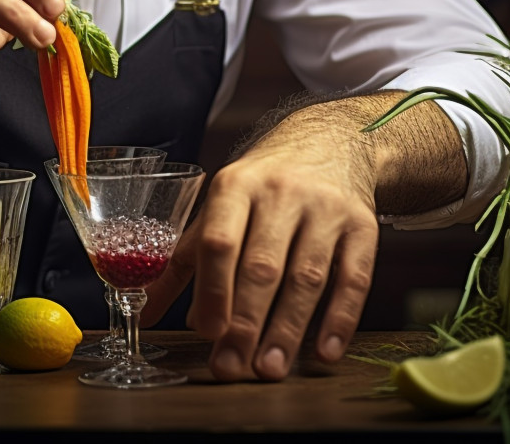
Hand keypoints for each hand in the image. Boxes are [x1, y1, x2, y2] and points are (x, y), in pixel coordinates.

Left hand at [143, 113, 379, 381]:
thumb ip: (185, 260)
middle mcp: (281, 192)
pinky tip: (324, 352)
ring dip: (287, 329)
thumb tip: (145, 312)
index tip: (207, 333)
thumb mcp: (220, 206)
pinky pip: (354, 278)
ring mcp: (326, 208)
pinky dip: (340, 319)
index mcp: (235, 186)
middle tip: (232, 367)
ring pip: (307, 277)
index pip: (220, 241)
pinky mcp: (363, 225)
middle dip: (245, 322)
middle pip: (262, 266)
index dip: (213, 290)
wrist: (332, 140)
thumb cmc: (264, 183)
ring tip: (270, 369)